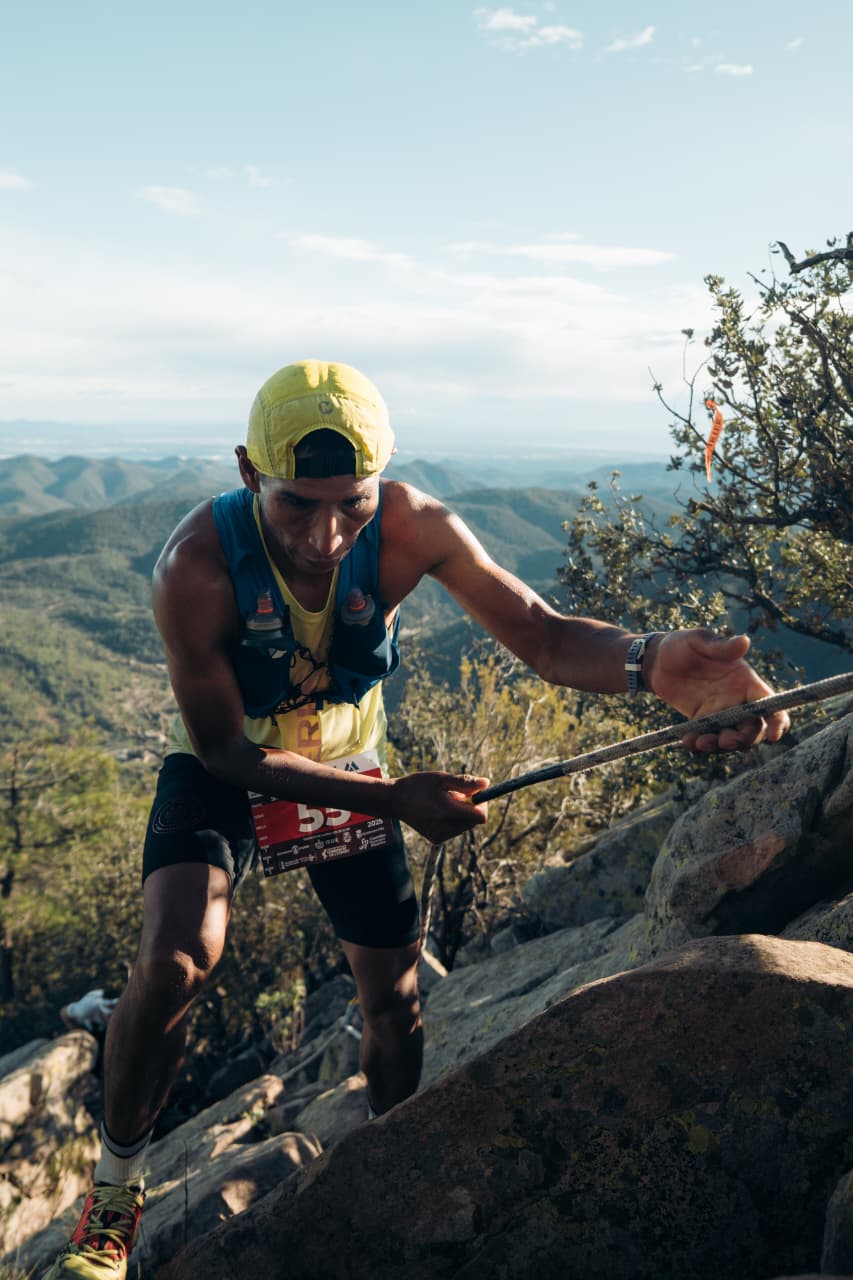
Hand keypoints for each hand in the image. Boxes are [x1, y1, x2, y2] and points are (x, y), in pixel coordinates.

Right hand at [390, 771, 488, 842]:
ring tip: (443, 802)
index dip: (482, 804)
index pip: (481, 817)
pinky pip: (455, 829)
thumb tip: (487, 784)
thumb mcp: (441, 779)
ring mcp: (441, 836)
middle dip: (470, 807)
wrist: (394, 800)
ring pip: (465, 826)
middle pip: (474, 821)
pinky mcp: (436, 839)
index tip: (474, 793)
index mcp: (448, 812)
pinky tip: (438, 811)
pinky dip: (453, 820)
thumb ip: (465, 782)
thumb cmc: (418, 785)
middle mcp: (446, 828)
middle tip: (454, 794)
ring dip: (461, 813)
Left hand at [645, 629, 789, 752]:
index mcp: (745, 681)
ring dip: (721, 746)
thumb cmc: (682, 644)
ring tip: (701, 742)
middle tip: (726, 740)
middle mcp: (737, 700)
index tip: (773, 735)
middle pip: (753, 729)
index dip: (777, 721)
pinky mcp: (701, 721)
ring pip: (731, 738)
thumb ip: (721, 646)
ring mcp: (720, 713)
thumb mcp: (699, 640)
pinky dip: (700, 745)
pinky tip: (688, 741)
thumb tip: (745, 641)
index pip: (769, 703)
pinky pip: (707, 738)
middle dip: (745, 740)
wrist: (656, 660)